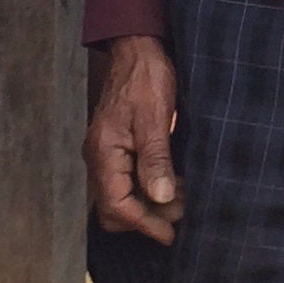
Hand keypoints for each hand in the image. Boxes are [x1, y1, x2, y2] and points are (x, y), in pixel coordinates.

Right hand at [88, 36, 182, 241]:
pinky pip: (128, 181)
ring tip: (184, 198)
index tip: (172, 234)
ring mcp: (107, 154)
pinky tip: (175, 182)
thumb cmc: (146, 78)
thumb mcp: (154, 117)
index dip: (144, 224)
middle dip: (147, 218)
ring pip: (123, 197)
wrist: (137, 48)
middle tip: (182, 214)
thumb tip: (161, 198)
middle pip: (114, 209)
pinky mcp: (118, 148)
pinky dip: (150, 188)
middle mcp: (99, 158)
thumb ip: (155, 159)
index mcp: (104, 153)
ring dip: (151, 204)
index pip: (116, 206)